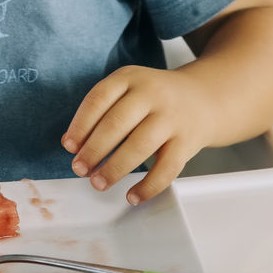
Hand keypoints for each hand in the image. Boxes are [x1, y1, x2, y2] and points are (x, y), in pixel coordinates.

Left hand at [61, 65, 214, 204]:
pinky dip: (148, 186)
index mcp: (130, 77)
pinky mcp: (187, 141)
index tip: (68, 146)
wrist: (204, 98)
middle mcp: (151, 93)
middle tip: (79, 169)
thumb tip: (74, 145)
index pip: (98, 99)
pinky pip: (167, 168)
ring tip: (98, 182)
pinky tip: (132, 196)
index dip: (80, 124)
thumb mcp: (129, 89)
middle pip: (117, 123)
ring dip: (115, 168)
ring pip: (140, 146)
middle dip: (93, 150)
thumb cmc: (154, 98)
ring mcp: (171, 117)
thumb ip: (103, 110)